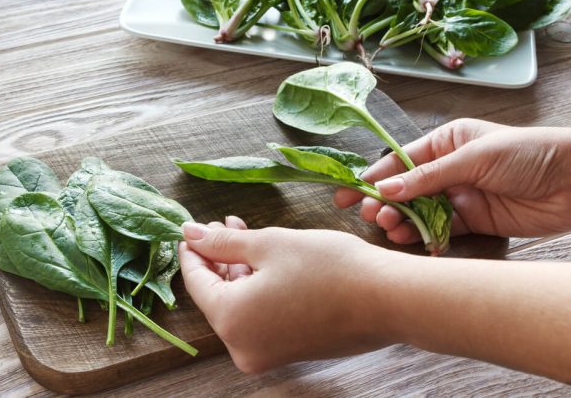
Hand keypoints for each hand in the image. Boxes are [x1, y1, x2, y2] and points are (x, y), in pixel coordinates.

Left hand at [179, 218, 393, 372]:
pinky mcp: (289, 351)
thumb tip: (189, 234)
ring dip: (240, 270)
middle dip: (220, 257)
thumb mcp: (269, 245)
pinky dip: (258, 289)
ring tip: (244, 235)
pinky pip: (261, 317)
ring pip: (241, 305)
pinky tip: (264, 261)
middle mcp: (244, 348)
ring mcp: (268, 353)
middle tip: (224, 224)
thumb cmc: (328, 267)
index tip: (192, 229)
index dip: (192, 251)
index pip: (197, 282)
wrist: (388, 299)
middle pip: (218, 295)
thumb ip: (222, 243)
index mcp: (231, 322)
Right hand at [335, 119, 570, 242]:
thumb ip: (428, 176)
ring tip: (390, 229)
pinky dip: (426, 238)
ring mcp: (458, 196)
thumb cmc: (528, 153)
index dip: (373, 177)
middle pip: (404, 188)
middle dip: (384, 202)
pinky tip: (415, 243)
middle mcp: (447, 169)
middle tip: (370, 216)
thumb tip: (385, 189)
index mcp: (445, 142)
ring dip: (402, 222)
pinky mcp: (472, 221)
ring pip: (418, 212)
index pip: (400, 160)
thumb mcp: (473, 158)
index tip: (348, 192)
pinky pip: (440, 231)